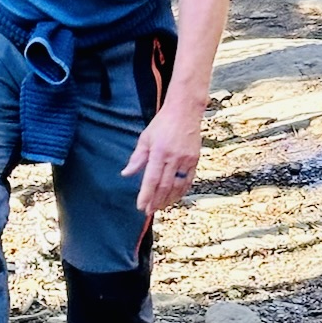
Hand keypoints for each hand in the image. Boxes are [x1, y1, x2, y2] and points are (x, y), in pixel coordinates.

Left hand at [121, 100, 204, 218]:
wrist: (185, 111)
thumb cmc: (162, 123)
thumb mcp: (146, 138)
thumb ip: (137, 158)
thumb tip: (126, 174)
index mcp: (159, 152)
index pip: (152, 179)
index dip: (146, 195)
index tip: (141, 206)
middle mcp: (174, 157)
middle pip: (165, 186)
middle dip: (156, 201)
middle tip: (149, 211)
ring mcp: (186, 159)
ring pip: (178, 186)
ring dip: (169, 199)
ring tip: (160, 207)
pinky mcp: (195, 159)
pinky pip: (188, 180)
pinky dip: (181, 191)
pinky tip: (175, 198)